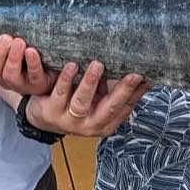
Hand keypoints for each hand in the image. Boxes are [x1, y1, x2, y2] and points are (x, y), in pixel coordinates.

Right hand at [0, 33, 54, 96]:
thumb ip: (4, 36)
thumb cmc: (31, 49)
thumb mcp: (14, 42)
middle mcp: (5, 78)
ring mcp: (22, 83)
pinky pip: (33, 75)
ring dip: (12, 58)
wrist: (56, 64)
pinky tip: (31, 51)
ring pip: (10, 76)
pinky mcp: (38, 83)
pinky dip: (32, 63)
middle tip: (6, 38)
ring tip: (19, 42)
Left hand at [24, 60, 148, 137]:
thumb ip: (118, 89)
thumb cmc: (77, 103)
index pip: (126, 106)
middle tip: (133, 74)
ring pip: (82, 102)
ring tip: (97, 64)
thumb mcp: (100, 100)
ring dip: (90, 83)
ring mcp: (70, 121)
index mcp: (106, 123)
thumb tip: (146, 73)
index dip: (136, 92)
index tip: (145, 76)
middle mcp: (90, 125)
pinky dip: (65, 78)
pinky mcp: (51, 112)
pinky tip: (70, 64)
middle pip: (109, 108)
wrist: (44, 117)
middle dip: (122, 90)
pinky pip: (60, 93)